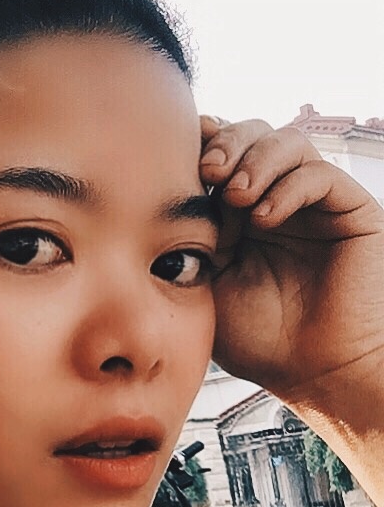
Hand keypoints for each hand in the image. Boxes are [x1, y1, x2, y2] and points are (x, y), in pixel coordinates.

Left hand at [199, 115, 383, 405]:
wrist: (313, 372)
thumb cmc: (258, 339)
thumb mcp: (205, 285)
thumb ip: (187, 238)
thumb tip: (155, 196)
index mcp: (239, 211)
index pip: (219, 153)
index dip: (198, 146)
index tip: (173, 163)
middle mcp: (277, 197)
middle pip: (251, 134)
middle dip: (226, 143)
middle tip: (208, 171)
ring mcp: (313, 202)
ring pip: (286, 141)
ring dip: (255, 159)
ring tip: (235, 195)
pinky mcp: (349, 210)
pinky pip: (319, 174)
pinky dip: (288, 187)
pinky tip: (264, 218)